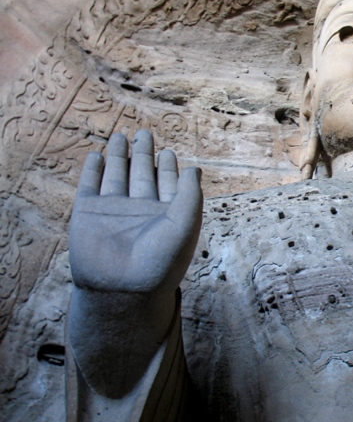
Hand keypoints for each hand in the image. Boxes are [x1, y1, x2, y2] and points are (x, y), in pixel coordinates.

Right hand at [68, 130, 202, 396]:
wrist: (123, 288)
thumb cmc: (160, 259)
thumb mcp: (185, 223)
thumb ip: (190, 194)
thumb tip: (195, 169)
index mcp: (166, 214)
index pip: (167, 184)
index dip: (168, 168)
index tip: (168, 153)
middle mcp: (140, 210)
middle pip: (142, 175)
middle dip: (143, 154)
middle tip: (144, 133)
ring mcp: (113, 211)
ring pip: (116, 176)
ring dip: (119, 156)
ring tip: (120, 136)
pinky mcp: (88, 213)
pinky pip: (90, 186)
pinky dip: (93, 170)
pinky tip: (96, 156)